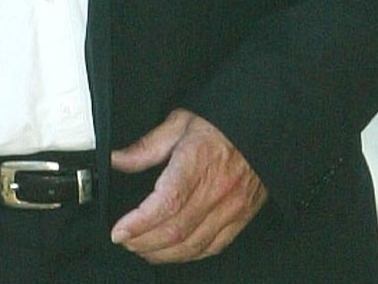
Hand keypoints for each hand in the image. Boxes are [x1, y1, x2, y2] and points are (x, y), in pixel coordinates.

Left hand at [109, 109, 266, 262]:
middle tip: (125, 240)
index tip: (119, 230)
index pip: (167, 203)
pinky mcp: (241, 216)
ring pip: (193, 245)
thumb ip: (147, 146)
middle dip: (143, 242)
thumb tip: (117, 159)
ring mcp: (232, 206)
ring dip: (162, 253)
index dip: (139, 223)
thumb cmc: (221, 123)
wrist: (261, 127)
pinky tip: (172, 251)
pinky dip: (188, 255)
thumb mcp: (180, 123)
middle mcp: (217, 188)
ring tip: (141, 248)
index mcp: (198, 161)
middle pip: (176, 230)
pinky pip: (213, 247)